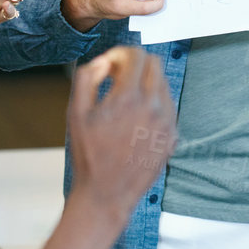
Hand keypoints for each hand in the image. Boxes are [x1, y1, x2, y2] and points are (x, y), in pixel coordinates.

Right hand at [65, 46, 174, 218]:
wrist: (106, 194)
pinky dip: (155, 103)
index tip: (111, 64)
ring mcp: (167, 122)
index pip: (136, 56)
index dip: (120, 54)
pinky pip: (169, 106)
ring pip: (164, 84)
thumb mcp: (76, 113)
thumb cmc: (89, 156)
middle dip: (136, 64)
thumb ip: (86, 78)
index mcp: (129, 98)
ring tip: (125, 101)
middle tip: (118, 77)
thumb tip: (104, 61)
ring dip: (146, 83)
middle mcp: (153, 107)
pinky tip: (137, 118)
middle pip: (155, 64)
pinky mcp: (173, 136)